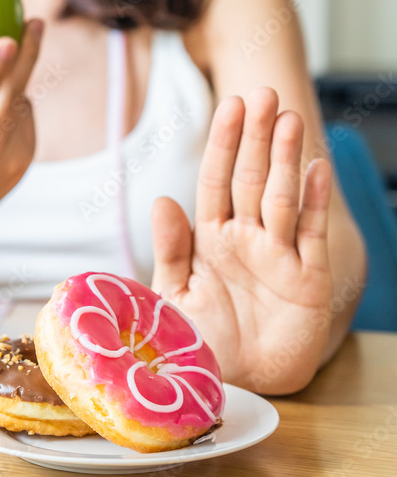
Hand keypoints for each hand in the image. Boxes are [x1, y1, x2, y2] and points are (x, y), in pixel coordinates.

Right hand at [0, 20, 43, 232]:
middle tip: (35, 22)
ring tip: (9, 56)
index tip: (7, 40)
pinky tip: (4, 95)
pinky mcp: (25, 164)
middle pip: (12, 103)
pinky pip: (26, 118)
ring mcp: (9, 166)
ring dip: (16, 80)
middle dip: (28, 59)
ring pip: (21, 106)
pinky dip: (15, 101)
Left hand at [150, 88, 332, 394]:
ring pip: (281, 197)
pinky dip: (312, 202)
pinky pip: (309, 235)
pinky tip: (315, 169)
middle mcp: (246, 238)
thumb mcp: (174, 294)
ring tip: (287, 118)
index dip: (224, 144)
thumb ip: (170, 249)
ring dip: (285, 158)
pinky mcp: (308, 279)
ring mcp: (278, 255)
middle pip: (251, 178)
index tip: (230, 104)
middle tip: (262, 93)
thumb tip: (162, 199)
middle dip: (256, 137)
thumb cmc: (200, 338)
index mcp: (210, 238)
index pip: (216, 181)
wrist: (233, 383)